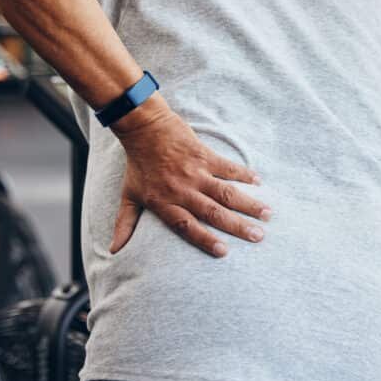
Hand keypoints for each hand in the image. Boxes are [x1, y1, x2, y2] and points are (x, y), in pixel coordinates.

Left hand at [110, 96, 271, 256]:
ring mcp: (195, 172)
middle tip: (259, 237)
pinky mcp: (204, 155)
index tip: (224, 252)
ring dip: (248, 203)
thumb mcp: (129, 196)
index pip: (187, 226)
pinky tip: (259, 182)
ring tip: (267, 214)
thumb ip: (125, 224)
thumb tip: (113, 251)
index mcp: (164, 203)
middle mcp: (182, 190)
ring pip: (225, 192)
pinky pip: (227, 167)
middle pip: (213, 213)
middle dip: (237, 226)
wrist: (144, 128)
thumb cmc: (137, 165)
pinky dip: (243, 174)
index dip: (204, 240)